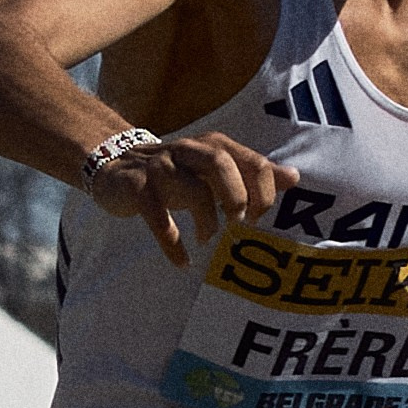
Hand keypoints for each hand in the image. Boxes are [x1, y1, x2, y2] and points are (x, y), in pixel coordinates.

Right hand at [87, 133, 299, 264]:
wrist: (114, 165)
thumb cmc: (176, 172)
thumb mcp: (214, 169)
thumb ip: (253, 172)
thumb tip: (293, 177)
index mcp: (214, 146)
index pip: (253, 162)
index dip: (263, 193)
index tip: (257, 219)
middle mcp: (188, 152)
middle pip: (222, 164)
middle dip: (237, 198)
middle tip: (239, 225)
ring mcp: (160, 168)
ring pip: (191, 187)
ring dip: (207, 219)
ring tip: (207, 240)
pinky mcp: (137, 188)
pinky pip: (156, 215)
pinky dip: (172, 242)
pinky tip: (182, 261)